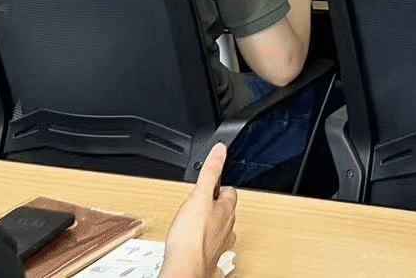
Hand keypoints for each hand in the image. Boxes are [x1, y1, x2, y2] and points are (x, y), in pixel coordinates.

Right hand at [163, 144, 236, 277]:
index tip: (212, 183)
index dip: (220, 186)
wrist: (185, 268)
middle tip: (201, 203)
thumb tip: (220, 150)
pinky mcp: (209, 258)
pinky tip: (194, 242)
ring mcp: (219, 244)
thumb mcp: (199, 195)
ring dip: (210, 224)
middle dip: (215, 206)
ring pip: (219, 229)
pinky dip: (203, 241)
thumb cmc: (191, 237)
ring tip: (198, 222)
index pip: (230, 192)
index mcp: (227, 210)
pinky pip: (209, 245)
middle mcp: (227, 228)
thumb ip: (210, 172)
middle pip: (225, 211)